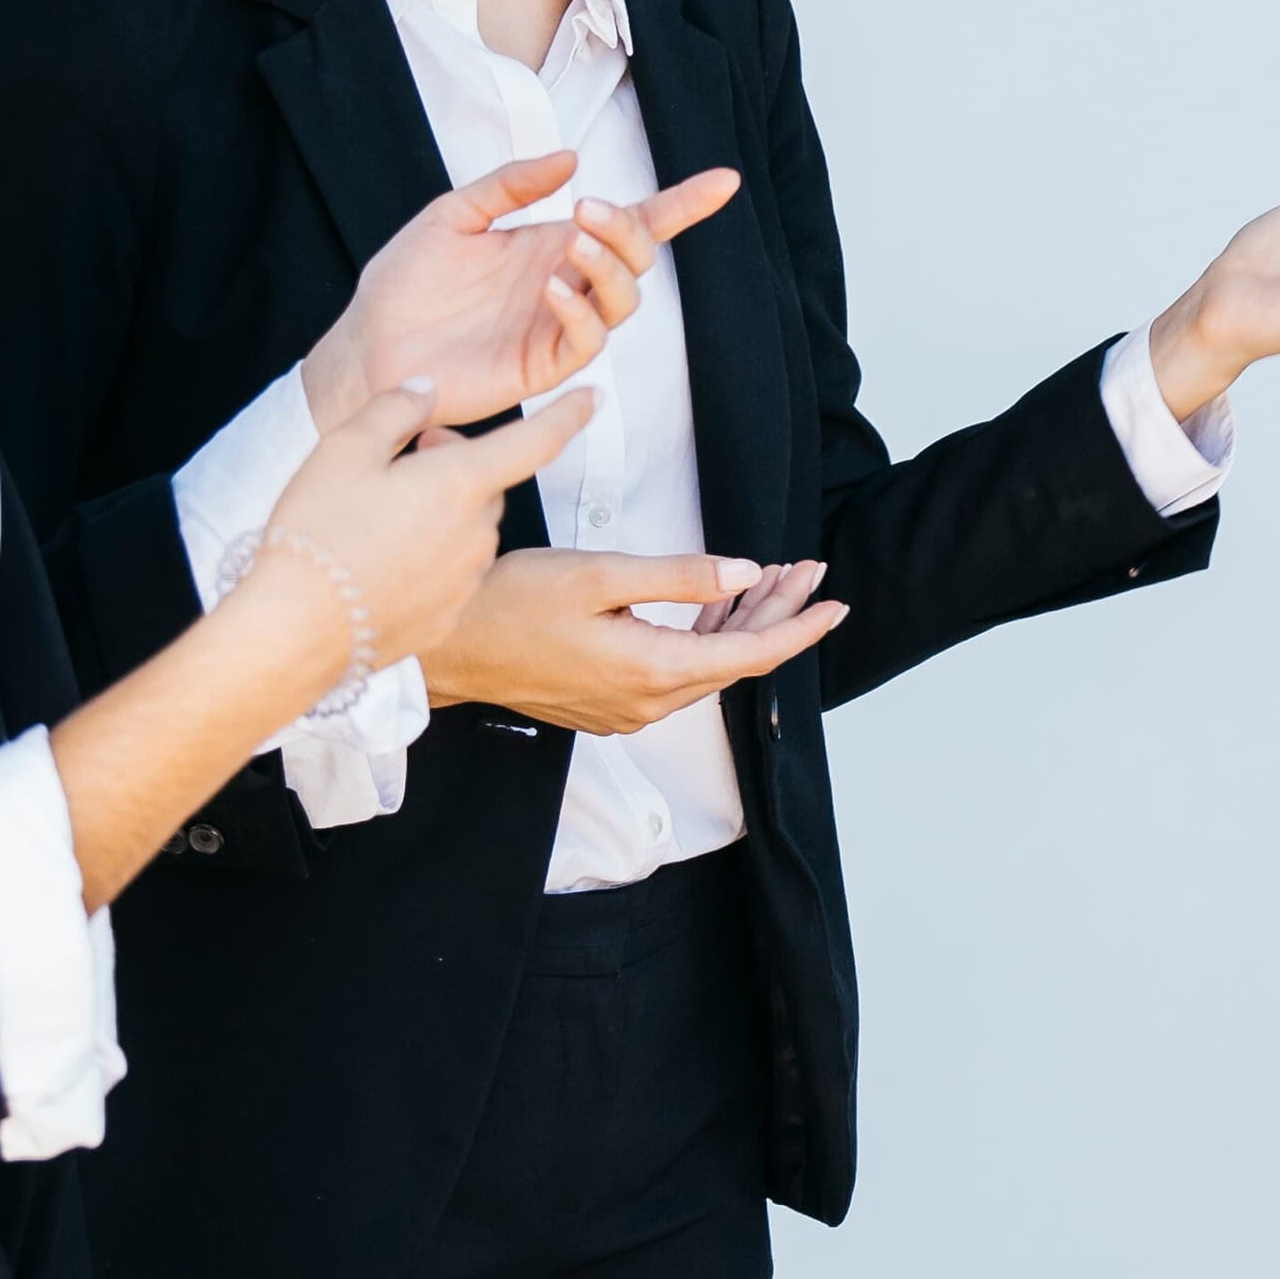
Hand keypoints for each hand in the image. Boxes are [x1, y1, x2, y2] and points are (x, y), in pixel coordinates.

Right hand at [252, 382, 594, 686]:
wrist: (294, 631)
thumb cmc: (317, 537)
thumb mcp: (344, 449)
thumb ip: (394, 410)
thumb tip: (425, 389)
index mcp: (460, 483)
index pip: (535, 441)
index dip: (567, 415)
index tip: (590, 398)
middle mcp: (475, 533)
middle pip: (486, 488)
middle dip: (456, 472)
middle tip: (401, 467)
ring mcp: (464, 580)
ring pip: (467, 533)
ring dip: (440, 520)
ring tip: (376, 524)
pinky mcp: (446, 617)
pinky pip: (450, 576)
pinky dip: (427, 564)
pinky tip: (379, 566)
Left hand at [302, 157, 738, 434]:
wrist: (366, 348)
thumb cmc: (403, 286)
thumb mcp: (451, 214)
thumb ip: (508, 184)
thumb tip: (571, 158)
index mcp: (552, 244)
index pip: (631, 223)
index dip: (681, 204)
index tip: (723, 181)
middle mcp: (566, 283)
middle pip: (638, 258)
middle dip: (630, 230)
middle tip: (589, 210)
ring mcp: (557, 326)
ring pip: (623, 300)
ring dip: (611, 267)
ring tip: (576, 241)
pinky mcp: (542, 366)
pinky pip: (585, 341)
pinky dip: (581, 310)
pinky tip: (553, 288)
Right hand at [418, 546, 845, 735]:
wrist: (442, 648)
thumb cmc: (508, 602)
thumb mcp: (599, 573)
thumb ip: (679, 576)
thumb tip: (745, 574)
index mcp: (651, 671)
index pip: (752, 656)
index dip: (800, 627)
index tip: (837, 601)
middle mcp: (646, 703)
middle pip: (735, 661)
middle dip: (778, 614)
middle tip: (806, 569)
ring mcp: (626, 709)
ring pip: (706, 667)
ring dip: (741, 624)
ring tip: (771, 578)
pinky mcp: (607, 704)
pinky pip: (676, 674)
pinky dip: (704, 638)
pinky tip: (715, 606)